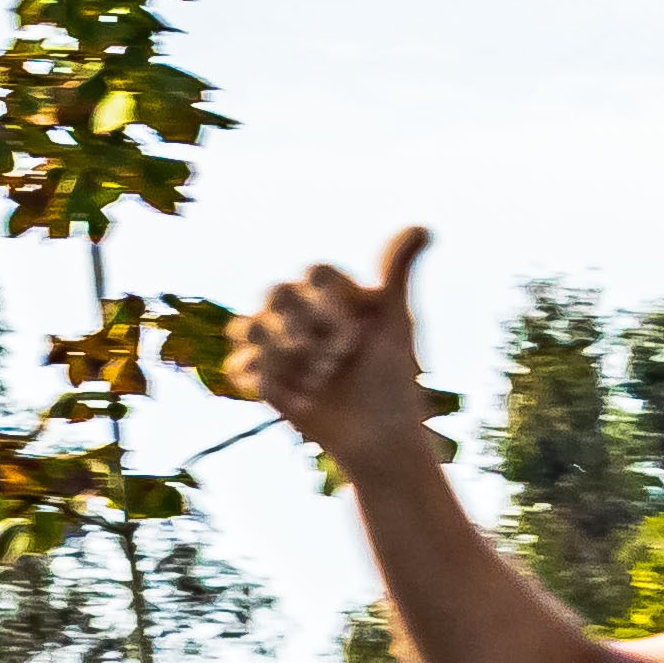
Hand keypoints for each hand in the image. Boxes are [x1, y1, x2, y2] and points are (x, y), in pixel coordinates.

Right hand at [228, 223, 444, 475]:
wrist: (378, 436)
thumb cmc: (391, 376)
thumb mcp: (395, 322)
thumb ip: (398, 272)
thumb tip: (423, 226)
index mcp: (328, 294)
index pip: (317, 274)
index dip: (335, 306)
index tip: (358, 338)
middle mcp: (297, 312)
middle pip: (276, 293)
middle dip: (305, 329)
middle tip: (336, 363)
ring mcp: (274, 343)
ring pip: (247, 325)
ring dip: (282, 355)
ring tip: (317, 382)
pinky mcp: (260, 377)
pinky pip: (239, 366)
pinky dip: (267, 382)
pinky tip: (300, 400)